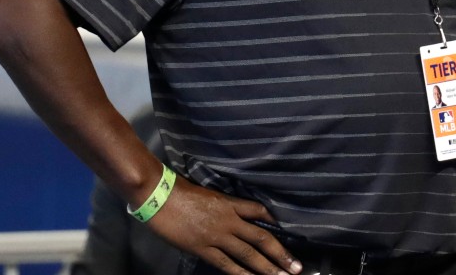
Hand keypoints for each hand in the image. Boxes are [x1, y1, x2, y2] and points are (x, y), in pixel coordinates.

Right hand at [145, 178, 301, 274]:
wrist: (158, 194)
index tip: (282, 229)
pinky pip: (227, 264)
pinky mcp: (203, 248)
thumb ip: (219, 203)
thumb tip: (228, 211)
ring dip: (267, 267)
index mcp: (228, 202)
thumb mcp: (205, 191)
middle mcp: (228, 220)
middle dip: (280, 253)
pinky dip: (241, 273)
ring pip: (248, 254)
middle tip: (296, 267)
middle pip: (260, 238)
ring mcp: (217, 235)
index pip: (257, 210)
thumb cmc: (177, 189)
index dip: (271, 220)